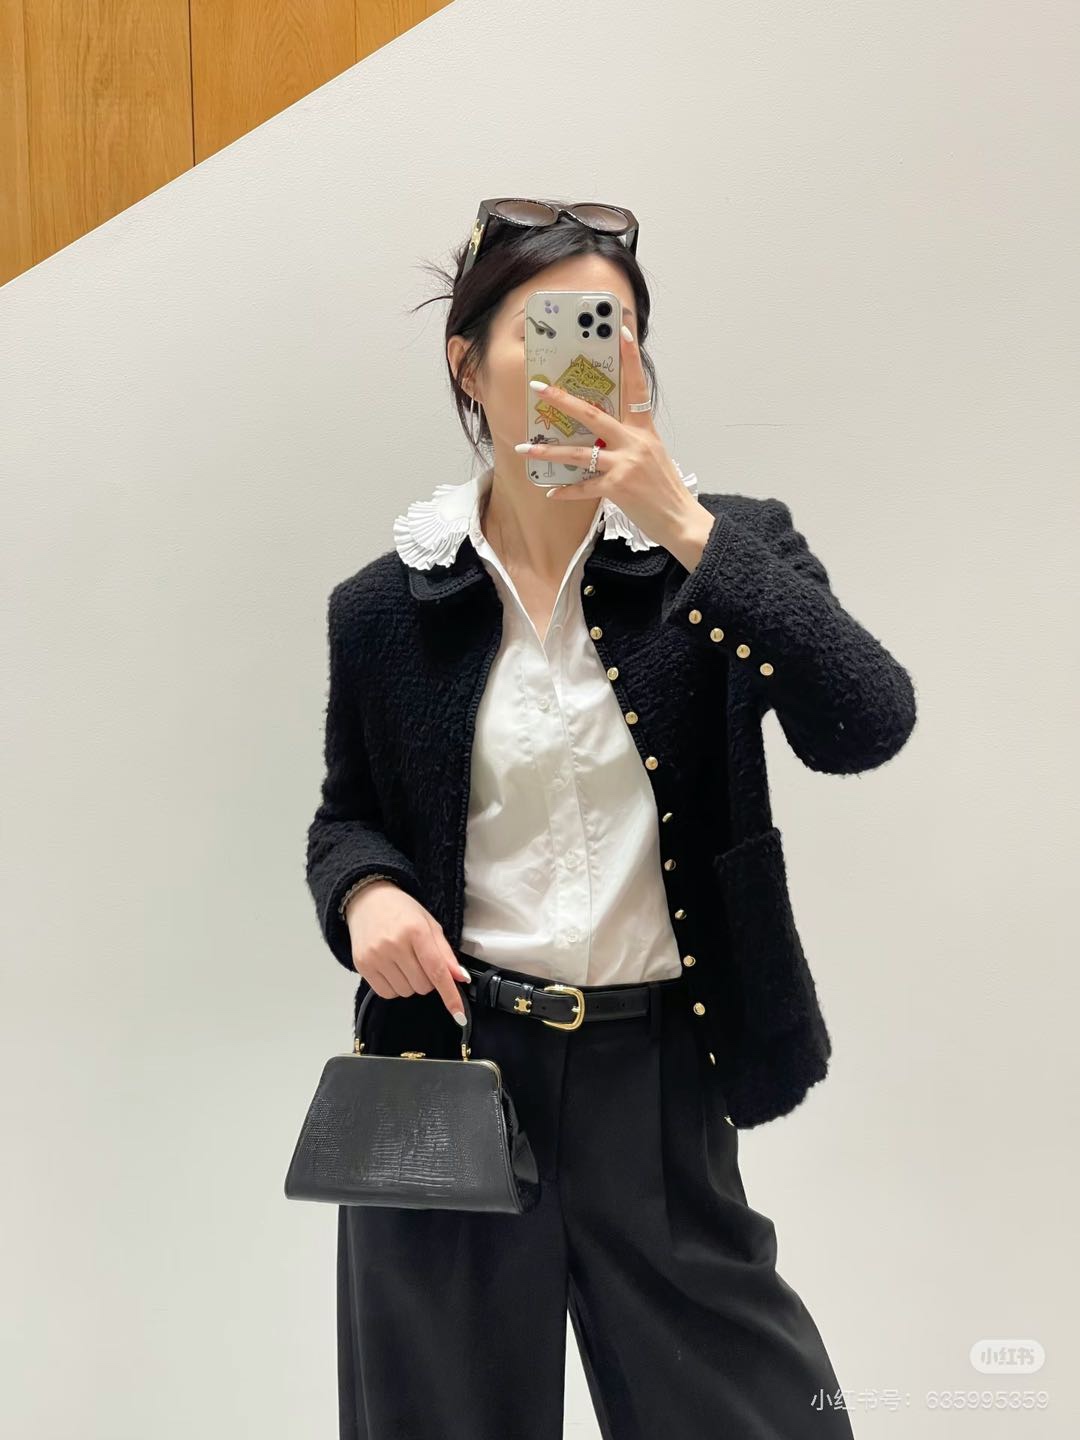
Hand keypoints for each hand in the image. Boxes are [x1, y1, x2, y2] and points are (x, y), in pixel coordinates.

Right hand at [345, 881, 472, 1025]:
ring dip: (411, 983)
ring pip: (406, 992)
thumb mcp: (429, 924)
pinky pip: (386, 993)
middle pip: (423, 986)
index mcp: (415, 931)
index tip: (458, 1014)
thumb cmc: (402, 911)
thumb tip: (460, 978)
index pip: (437, 971)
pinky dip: (394, 987)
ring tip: (404, 961)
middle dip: (428, 980)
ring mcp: (376, 956)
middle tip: (420, 960)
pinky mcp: (362, 965)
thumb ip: (445, 953)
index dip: (450, 995)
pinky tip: (392, 968)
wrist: (367, 899)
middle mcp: (394, 944)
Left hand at [517, 323, 698, 550]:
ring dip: (549, 452)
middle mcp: (634, 442)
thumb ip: (630, 441)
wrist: (680, 519)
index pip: (637, 387)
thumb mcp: (652, 456)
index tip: (622, 331)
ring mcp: (626, 464)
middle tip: (539, 388)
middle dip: (563, 401)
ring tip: (525, 449)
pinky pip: (584, 487)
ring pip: (579, 453)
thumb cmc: (664, 489)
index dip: (630, 358)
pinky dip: (567, 491)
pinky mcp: (618, 487)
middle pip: (593, 414)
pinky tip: (551, 492)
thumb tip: (602, 436)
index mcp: (644, 430)